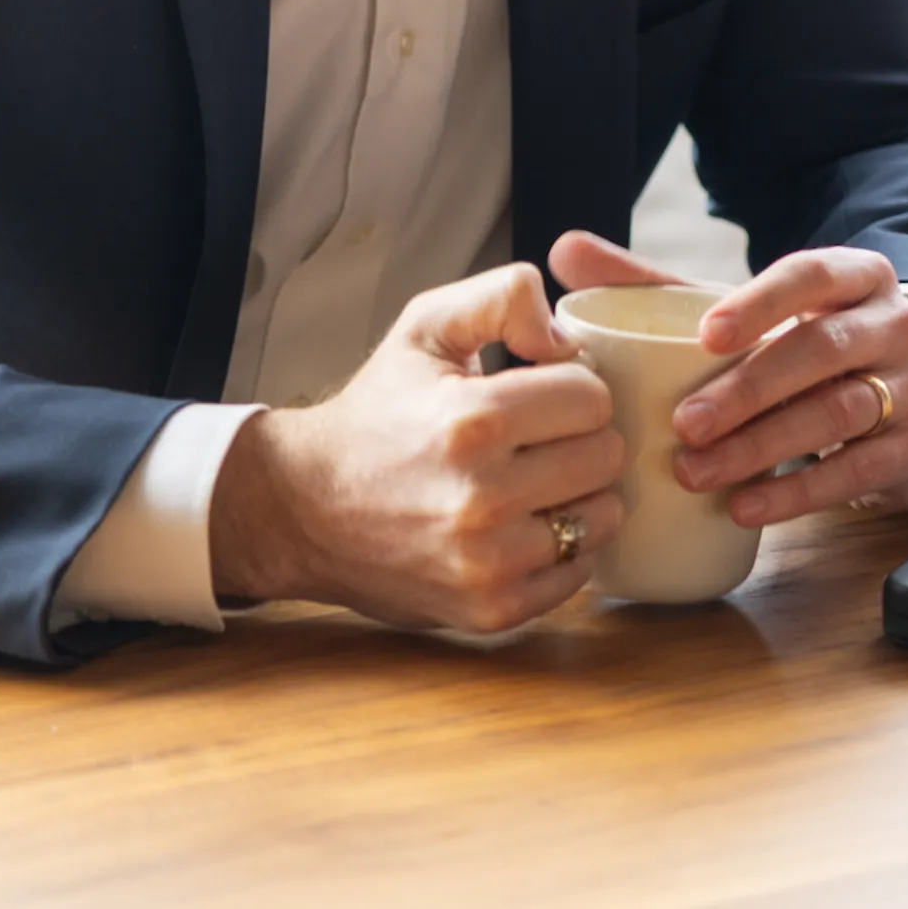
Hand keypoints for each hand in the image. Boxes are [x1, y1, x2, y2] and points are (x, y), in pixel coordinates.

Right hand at [208, 263, 625, 631]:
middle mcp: (481, 498)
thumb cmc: (375, 414)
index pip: (594, 397)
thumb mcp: (425, 327)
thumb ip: (505, 298)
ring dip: (579, 496)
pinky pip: (578, 573)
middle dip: (580, 439)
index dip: (571, 389)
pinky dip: (563, 550)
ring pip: (603, 516)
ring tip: (532, 482)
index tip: (538, 397)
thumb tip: (566, 337)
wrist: (301, 508)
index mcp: (472, 421)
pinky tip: (524, 527)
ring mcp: (486, 563)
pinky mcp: (489, 610)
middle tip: (537, 441)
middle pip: (606, 455)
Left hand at [549, 231, 907, 528]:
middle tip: (682, 426)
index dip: (761, 302)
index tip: (705, 335)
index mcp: (855, 277)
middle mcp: (896, 323)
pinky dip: (799, 493)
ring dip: (763, 446)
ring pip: (840, 411)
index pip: (812, 274)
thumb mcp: (742, 313)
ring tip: (696, 473)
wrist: (897, 408)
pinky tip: (746, 510)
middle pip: (822, 348)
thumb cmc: (798, 351)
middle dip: (748, 389)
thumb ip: (655, 284)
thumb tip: (564, 248)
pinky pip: (860, 470)